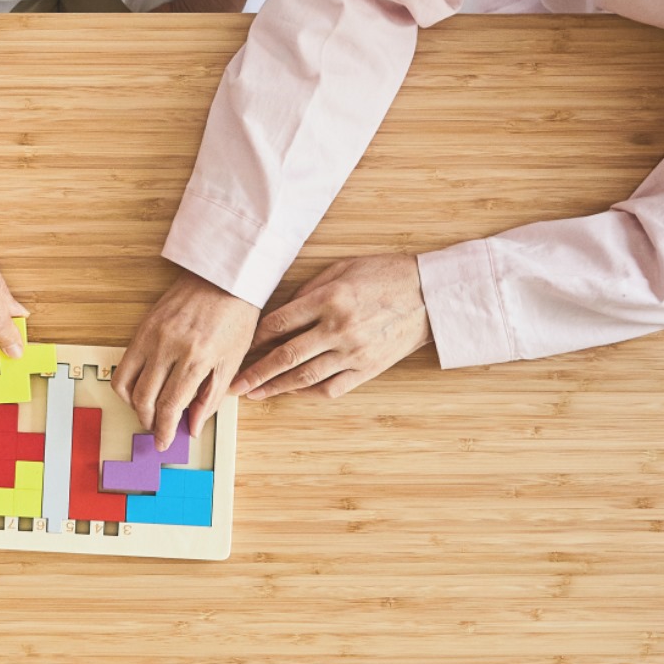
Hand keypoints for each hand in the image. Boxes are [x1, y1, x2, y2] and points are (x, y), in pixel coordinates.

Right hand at [114, 269, 260, 449]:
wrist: (224, 278)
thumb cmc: (235, 318)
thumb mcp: (231, 362)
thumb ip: (210, 398)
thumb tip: (192, 427)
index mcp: (196, 358)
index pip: (170, 405)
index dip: (165, 430)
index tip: (164, 442)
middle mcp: (169, 347)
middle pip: (145, 399)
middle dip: (149, 422)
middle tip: (158, 429)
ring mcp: (152, 335)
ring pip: (127, 384)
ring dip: (135, 405)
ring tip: (148, 411)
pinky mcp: (142, 326)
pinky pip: (123, 364)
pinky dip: (127, 383)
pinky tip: (141, 389)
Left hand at [233, 253, 430, 400]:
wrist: (429, 294)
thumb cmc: (384, 274)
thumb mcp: (342, 268)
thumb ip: (309, 291)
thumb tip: (280, 312)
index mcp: (329, 299)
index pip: (280, 323)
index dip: (256, 338)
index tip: (240, 347)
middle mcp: (338, 328)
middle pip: (286, 356)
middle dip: (256, 373)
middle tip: (234, 386)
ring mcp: (354, 351)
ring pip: (305, 377)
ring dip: (276, 388)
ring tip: (255, 395)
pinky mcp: (368, 368)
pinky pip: (332, 388)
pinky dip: (308, 393)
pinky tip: (292, 392)